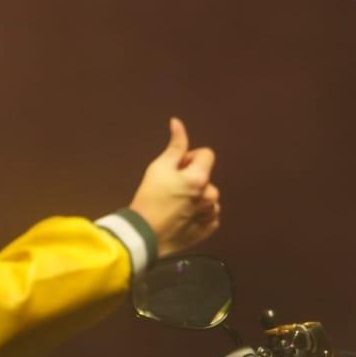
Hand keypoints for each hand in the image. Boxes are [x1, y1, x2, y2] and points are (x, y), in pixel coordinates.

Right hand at [130, 117, 220, 258]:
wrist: (145, 234)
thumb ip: (175, 145)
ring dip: (197, 197)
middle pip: (206, 177)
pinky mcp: (207, 230)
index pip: (207, 154)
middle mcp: (210, 196)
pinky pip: (210, 216)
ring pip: (209, 198)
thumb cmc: (149, 197)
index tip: (176, 167)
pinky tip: (183, 217)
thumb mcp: (159, 167)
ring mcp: (210, 215)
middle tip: (172, 188)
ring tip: (176, 204)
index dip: (191, 157)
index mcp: (200, 178)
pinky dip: (200, 214)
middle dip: (192, 178)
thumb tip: (178, 122)